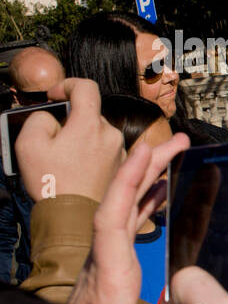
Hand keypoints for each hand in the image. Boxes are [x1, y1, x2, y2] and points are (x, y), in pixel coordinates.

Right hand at [16, 78, 123, 202]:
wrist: (73, 219)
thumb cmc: (51, 183)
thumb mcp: (28, 143)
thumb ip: (39, 118)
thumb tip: (52, 117)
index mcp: (90, 125)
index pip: (87, 88)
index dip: (68, 85)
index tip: (56, 96)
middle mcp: (112, 135)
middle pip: (92, 115)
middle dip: (73, 120)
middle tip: (55, 139)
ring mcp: (121, 153)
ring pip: (100, 134)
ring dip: (85, 138)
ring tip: (67, 158)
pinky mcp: (124, 169)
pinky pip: (109, 152)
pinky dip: (97, 153)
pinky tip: (84, 165)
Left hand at [67, 129, 208, 303]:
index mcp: (109, 278)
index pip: (112, 220)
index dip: (127, 184)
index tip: (148, 154)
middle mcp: (104, 264)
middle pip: (119, 203)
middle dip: (146, 169)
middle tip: (178, 143)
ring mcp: (106, 264)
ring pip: (123, 210)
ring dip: (148, 182)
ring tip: (176, 157)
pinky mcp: (111, 269)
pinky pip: (126, 224)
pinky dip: (146, 203)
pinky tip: (165, 193)